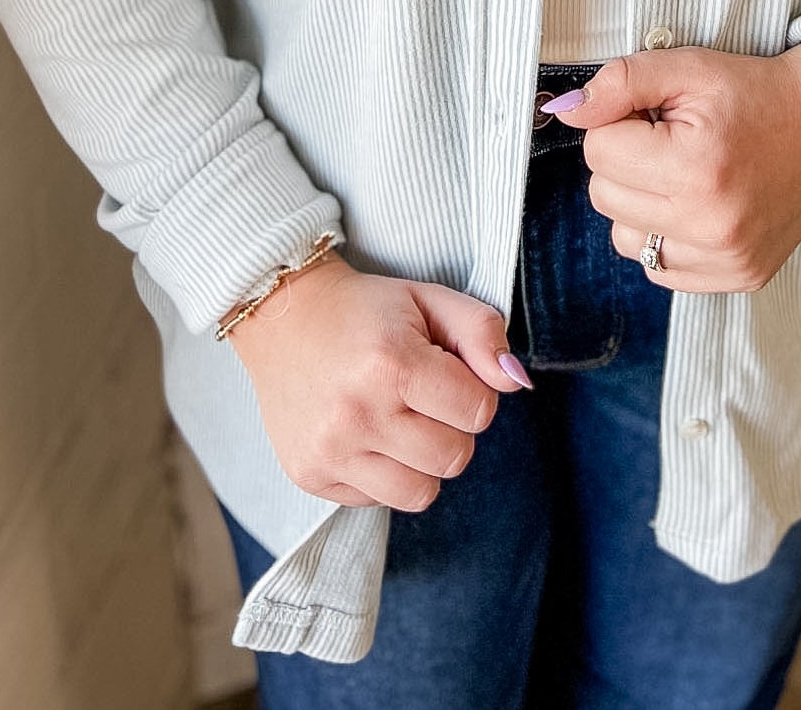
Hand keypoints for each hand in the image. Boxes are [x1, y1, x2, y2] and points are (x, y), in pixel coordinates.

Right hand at [226, 251, 532, 510]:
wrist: (282, 316)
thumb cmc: (365, 310)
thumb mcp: (430, 299)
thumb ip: (484, 332)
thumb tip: (517, 382)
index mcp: (392, 363)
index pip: (479, 413)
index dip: (472, 392)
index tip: (446, 372)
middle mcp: (358, 413)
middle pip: (454, 458)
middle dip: (451, 427)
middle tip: (422, 396)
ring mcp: (330, 451)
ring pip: (421, 493)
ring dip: (422, 460)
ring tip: (399, 421)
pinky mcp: (310, 476)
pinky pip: (378, 501)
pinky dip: (384, 474)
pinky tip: (365, 433)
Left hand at [546, 44, 800, 293]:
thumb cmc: (756, 93)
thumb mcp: (688, 67)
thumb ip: (620, 83)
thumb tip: (564, 111)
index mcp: (697, 168)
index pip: (599, 153)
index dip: (618, 124)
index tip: (654, 114)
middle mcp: (711, 225)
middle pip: (605, 196)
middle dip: (625, 162)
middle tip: (669, 140)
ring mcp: (726, 260)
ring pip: (625, 238)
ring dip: (640, 204)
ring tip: (683, 173)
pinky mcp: (737, 278)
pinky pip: (659, 267)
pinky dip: (665, 235)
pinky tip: (697, 204)